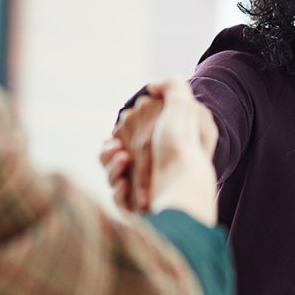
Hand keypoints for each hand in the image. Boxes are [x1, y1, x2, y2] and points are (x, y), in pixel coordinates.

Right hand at [101, 78, 218, 225]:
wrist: (182, 187)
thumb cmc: (182, 145)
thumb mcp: (183, 105)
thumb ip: (171, 85)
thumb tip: (152, 85)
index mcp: (168, 146)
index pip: (136, 136)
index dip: (124, 131)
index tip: (120, 128)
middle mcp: (159, 168)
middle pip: (119, 155)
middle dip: (111, 149)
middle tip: (116, 148)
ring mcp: (149, 190)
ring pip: (114, 176)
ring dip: (111, 166)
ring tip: (122, 160)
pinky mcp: (140, 209)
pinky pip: (119, 198)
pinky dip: (118, 190)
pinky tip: (125, 184)